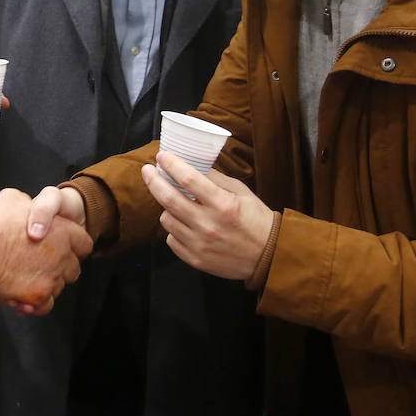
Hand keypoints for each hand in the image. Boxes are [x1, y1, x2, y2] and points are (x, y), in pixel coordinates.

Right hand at [0, 188, 90, 314]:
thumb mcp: (12, 198)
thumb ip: (28, 204)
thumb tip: (27, 206)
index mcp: (62, 230)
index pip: (84, 244)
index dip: (74, 247)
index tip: (64, 250)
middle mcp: (62, 255)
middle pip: (74, 269)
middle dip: (60, 269)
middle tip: (41, 267)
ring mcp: (51, 277)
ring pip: (58, 288)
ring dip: (45, 286)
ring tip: (25, 281)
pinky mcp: (38, 296)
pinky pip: (46, 306)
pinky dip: (36, 305)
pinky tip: (23, 298)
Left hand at [140, 152, 274, 280]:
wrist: (269, 256)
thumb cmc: (256, 221)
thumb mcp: (242, 193)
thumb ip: (216, 180)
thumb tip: (192, 166)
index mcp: (223, 204)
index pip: (189, 179)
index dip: (172, 164)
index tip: (162, 156)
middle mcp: (208, 225)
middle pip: (168, 199)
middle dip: (153, 180)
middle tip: (147, 170)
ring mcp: (200, 244)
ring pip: (166, 219)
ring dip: (167, 208)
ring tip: (177, 204)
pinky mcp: (195, 259)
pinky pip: (171, 239)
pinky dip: (175, 229)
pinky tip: (186, 225)